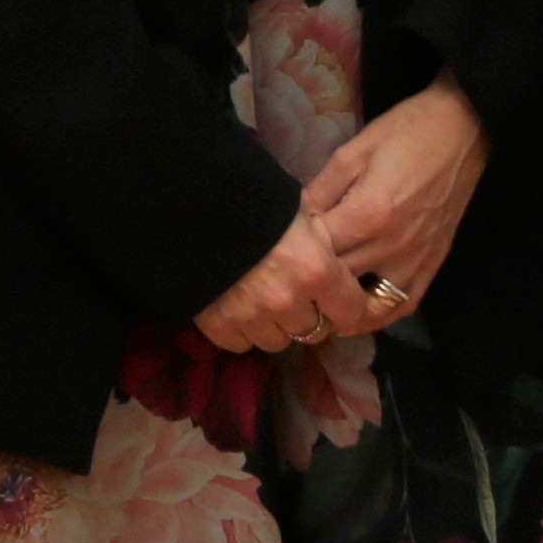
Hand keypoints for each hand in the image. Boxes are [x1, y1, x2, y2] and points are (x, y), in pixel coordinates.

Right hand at [192, 207, 373, 352]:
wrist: (190, 203)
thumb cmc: (254, 199)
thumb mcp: (301, 213)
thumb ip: (322, 246)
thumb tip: (337, 267)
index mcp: (316, 270)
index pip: (352, 312)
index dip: (349, 306)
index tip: (341, 301)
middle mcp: (288, 302)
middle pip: (314, 330)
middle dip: (309, 313)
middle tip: (295, 292)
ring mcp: (253, 318)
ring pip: (279, 341)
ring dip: (276, 325)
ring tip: (262, 298)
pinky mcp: (220, 326)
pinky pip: (243, 343)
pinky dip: (243, 330)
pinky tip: (236, 305)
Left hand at [304, 76, 486, 323]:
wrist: (462, 131)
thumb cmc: (404, 133)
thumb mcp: (352, 152)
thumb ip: (321, 189)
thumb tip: (292, 219)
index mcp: (367, 214)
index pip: (317, 251)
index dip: (293, 250)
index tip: (279, 248)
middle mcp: (392, 246)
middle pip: (338, 281)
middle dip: (311, 281)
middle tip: (289, 279)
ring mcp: (416, 260)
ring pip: (369, 305)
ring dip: (341, 308)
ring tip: (317, 303)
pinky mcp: (434, 264)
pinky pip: (404, 305)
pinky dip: (379, 315)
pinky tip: (356, 314)